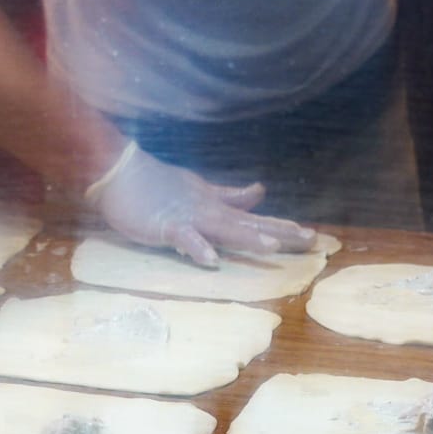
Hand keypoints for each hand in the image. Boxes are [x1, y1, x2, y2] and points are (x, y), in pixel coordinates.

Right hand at [89, 144, 317, 266]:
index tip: (311, 235)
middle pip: (249, 224)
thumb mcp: (200, 190)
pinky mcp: (165, 225)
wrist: (121, 172)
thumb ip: (229, 195)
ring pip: (223, 228)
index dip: (282, 226)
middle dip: (280, 232)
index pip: (255, 218)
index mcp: (217, 207)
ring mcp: (188, 217)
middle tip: (311, 240)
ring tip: (272, 248)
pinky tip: (212, 261)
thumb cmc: (157, 184)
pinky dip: (197, 247)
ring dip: (247, 237)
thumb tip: (260, 192)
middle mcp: (209, 211)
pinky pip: (184, 238)